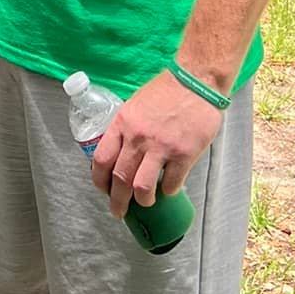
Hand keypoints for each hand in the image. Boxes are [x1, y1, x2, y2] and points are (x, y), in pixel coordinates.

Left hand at [91, 69, 222, 216]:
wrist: (195, 81)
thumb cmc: (165, 91)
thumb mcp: (135, 105)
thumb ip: (126, 129)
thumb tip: (120, 154)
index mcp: (122, 124)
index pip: (102, 160)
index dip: (100, 181)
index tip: (104, 190)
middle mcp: (138, 138)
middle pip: (120, 179)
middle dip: (117, 202)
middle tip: (119, 212)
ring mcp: (161, 147)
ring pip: (142, 188)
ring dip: (143, 201)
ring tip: (145, 203)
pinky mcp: (183, 154)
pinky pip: (171, 184)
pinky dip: (168, 191)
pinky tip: (169, 188)